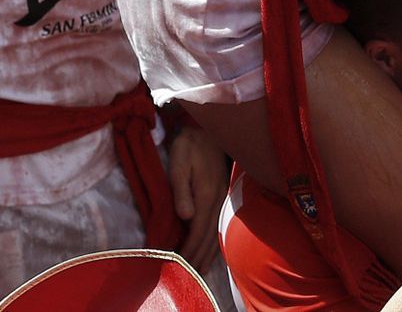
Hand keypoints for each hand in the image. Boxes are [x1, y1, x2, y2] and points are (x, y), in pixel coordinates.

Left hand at [169, 124, 227, 270]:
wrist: (208, 127)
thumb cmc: (189, 144)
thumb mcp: (178, 162)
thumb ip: (181, 189)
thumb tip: (186, 216)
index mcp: (205, 194)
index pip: (197, 231)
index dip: (189, 250)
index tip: (179, 265)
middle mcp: (217, 199)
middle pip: (208, 236)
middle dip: (198, 257)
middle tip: (188, 274)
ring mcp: (222, 197)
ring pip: (216, 232)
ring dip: (208, 252)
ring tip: (199, 269)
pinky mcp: (223, 194)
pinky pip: (219, 223)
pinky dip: (214, 240)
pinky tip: (210, 247)